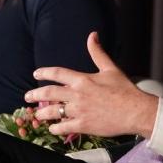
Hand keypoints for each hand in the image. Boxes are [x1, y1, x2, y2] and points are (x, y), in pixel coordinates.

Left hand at [25, 32, 158, 137]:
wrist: (135, 111)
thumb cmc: (124, 89)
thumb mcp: (110, 68)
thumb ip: (98, 53)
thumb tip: (92, 35)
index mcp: (83, 79)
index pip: (57, 73)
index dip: (44, 72)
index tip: (36, 74)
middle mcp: (77, 94)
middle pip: (49, 93)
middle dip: (34, 95)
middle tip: (27, 97)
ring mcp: (79, 111)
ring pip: (53, 111)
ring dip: (42, 113)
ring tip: (37, 114)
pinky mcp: (83, 125)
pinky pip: (63, 127)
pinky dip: (56, 128)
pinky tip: (53, 128)